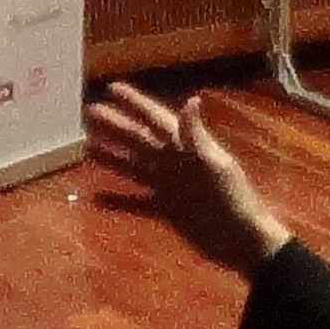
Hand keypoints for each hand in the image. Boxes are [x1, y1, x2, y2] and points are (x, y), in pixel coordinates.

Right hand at [85, 82, 291, 274]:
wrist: (243, 240)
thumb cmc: (234, 199)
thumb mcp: (216, 165)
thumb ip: (197, 135)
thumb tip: (190, 100)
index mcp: (187, 148)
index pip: (156, 119)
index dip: (136, 103)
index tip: (112, 88)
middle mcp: (174, 163)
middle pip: (139, 139)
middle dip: (116, 125)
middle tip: (89, 112)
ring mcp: (169, 186)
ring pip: (134, 166)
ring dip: (112, 156)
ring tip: (86, 145)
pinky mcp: (167, 210)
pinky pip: (137, 203)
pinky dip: (118, 200)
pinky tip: (97, 197)